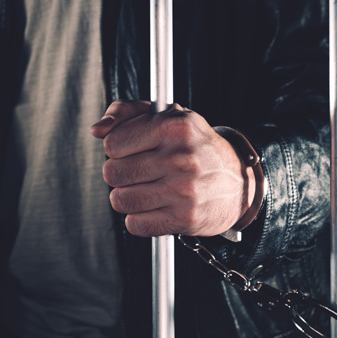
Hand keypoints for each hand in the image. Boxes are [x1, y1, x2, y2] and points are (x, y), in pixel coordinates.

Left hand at [90, 100, 255, 236]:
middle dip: (121, 174)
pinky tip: (156, 208)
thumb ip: (126, 113)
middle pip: (113, 173)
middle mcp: (181, 158)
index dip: (118, 148)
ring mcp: (184, 191)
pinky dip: (140, 219)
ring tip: (148, 190)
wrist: (239, 183)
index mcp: (175, 126)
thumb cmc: (197, 147)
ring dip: (128, 198)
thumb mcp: (168, 116)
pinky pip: (135, 224)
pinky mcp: (184, 219)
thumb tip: (97, 130)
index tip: (134, 151)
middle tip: (142, 172)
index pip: (113, 144)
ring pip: (120, 200)